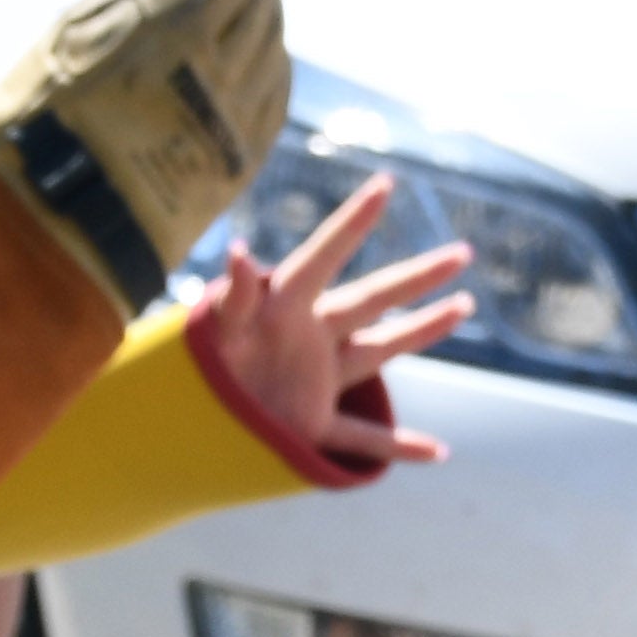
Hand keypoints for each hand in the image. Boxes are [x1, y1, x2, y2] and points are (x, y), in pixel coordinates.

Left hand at [194, 176, 470, 466]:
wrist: (173, 433)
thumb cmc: (190, 375)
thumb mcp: (215, 332)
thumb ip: (233, 297)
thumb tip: (239, 252)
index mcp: (285, 309)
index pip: (324, 257)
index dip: (353, 222)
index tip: (386, 184)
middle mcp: (309, 337)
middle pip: (374, 299)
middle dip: (418, 277)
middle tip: (461, 253)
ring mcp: (316, 381)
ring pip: (382, 351)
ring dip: (423, 330)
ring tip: (463, 305)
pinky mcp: (312, 427)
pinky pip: (362, 438)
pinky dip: (400, 448)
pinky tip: (437, 452)